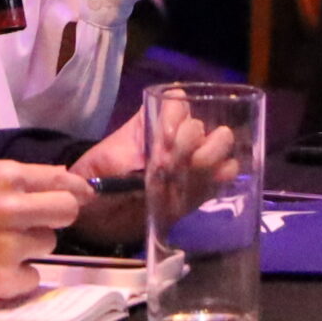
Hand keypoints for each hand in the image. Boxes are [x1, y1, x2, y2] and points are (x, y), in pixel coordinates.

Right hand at [0, 162, 90, 300]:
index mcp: (2, 176)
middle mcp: (12, 208)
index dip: (73, 188)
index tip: (80, 195)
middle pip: (67, 211)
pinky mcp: (4, 280)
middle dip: (57, 216)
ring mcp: (10, 246)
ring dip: (31, 246)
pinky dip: (17, 276)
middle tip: (35, 223)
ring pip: (48, 245)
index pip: (60, 179)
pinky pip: (32, 277)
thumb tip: (58, 178)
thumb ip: (13, 181)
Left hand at [67, 105, 239, 247]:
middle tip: (170, 166)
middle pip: (200, 124)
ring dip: (208, 158)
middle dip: (190, 142)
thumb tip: (133, 172)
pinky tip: (200, 188)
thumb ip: (118, 166)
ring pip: (221, 144)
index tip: (161, 140)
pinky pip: (225, 174)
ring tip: (186, 176)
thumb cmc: (96, 183)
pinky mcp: (201, 188)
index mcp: (150, 122)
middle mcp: (175, 137)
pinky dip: (219, 178)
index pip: (176, 101)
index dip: (173, 117)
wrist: (100, 219)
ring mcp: (191, 161)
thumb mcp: (101, 169)